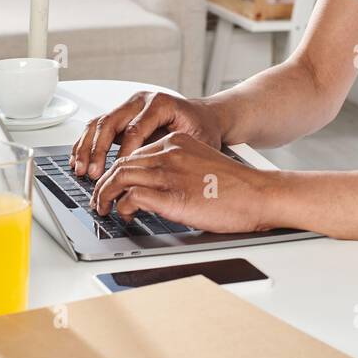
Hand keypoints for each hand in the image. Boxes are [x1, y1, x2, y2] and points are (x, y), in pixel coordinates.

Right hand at [70, 90, 223, 178]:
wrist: (203, 117)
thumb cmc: (202, 128)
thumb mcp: (196, 140)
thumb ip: (177, 152)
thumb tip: (155, 173)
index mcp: (160, 104)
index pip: (135, 129)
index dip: (124, 153)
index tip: (118, 173)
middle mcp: (141, 101)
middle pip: (111, 122)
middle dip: (98, 150)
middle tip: (93, 174)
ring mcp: (129, 106)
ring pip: (100, 123)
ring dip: (87, 147)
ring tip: (81, 170)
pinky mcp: (122, 116)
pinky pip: (98, 127)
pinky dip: (86, 144)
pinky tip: (79, 160)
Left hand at [88, 132, 280, 232]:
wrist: (258, 194)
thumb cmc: (235, 187)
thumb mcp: (201, 165)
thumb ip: (177, 168)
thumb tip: (153, 188)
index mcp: (177, 142)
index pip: (134, 152)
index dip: (117, 170)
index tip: (111, 184)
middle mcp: (170, 152)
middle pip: (121, 162)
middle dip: (104, 183)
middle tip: (99, 199)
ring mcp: (170, 173)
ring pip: (120, 176)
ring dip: (105, 194)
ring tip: (103, 208)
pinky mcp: (172, 196)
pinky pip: (132, 197)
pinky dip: (123, 207)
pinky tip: (125, 215)